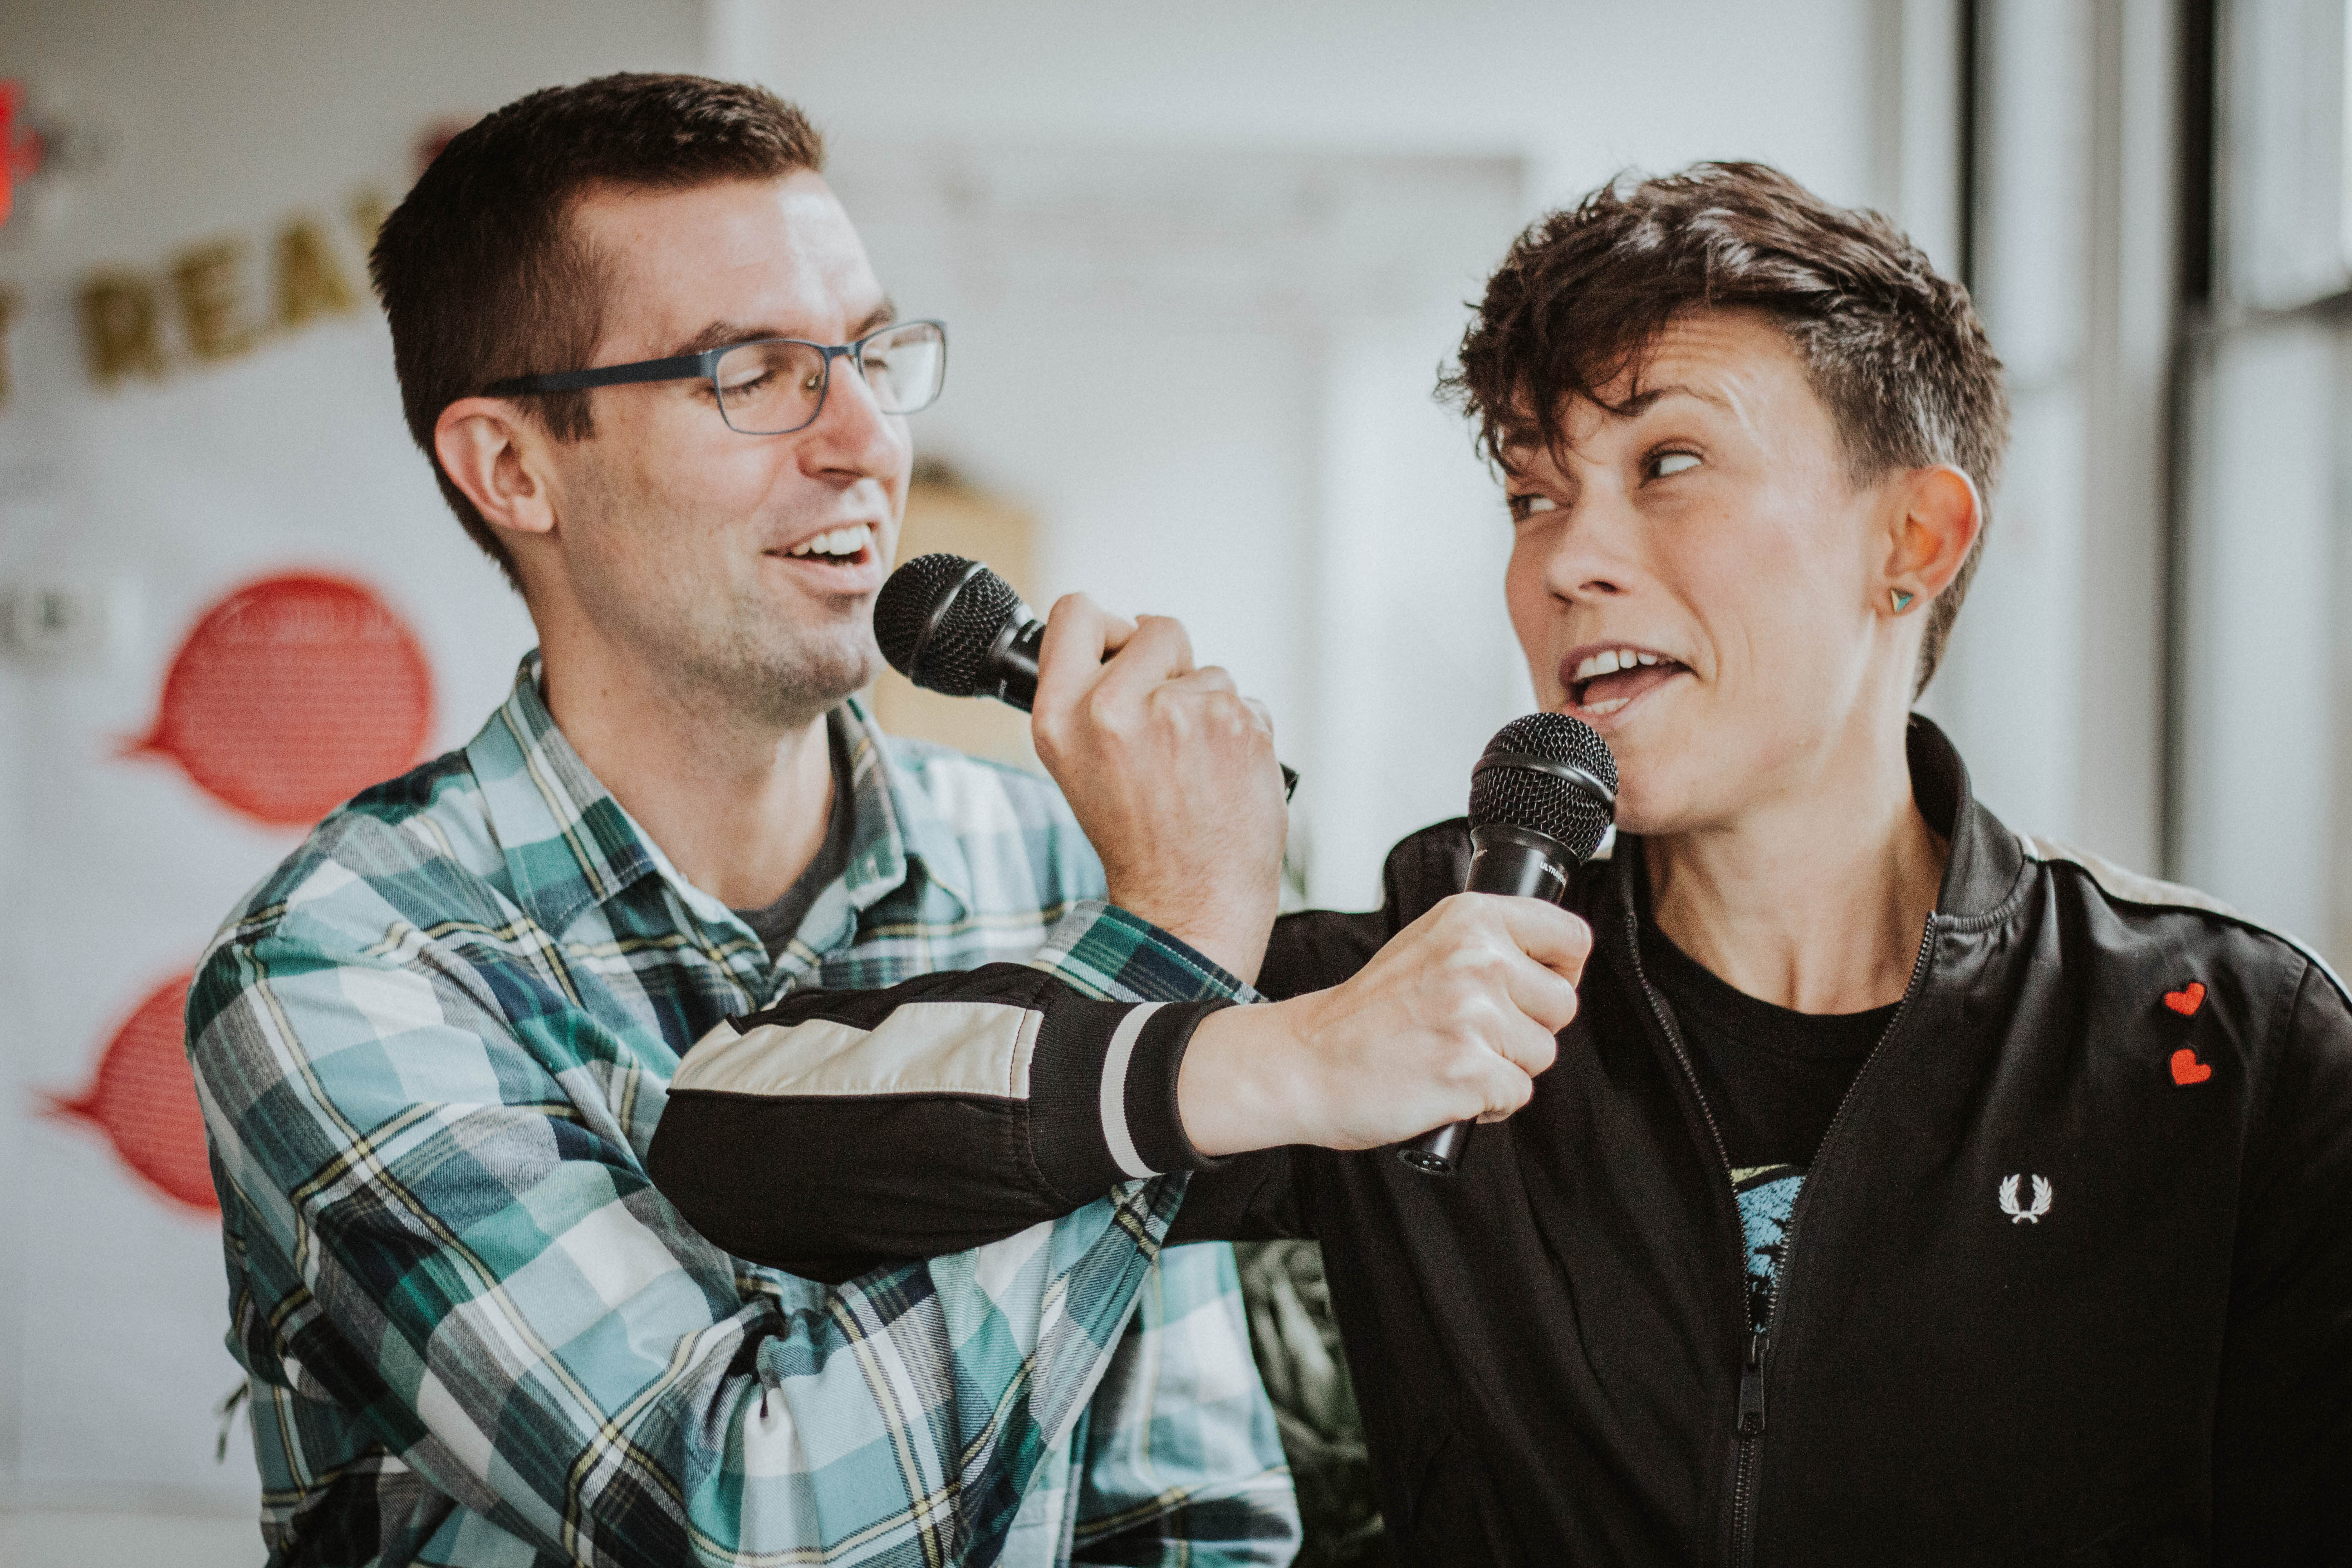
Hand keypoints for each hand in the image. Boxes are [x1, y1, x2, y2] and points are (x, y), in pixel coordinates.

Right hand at [1031, 594, 1287, 983]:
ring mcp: (1182, 712)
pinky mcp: (1237, 722)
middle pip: (1157, 628)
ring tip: (1193, 767)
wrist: (1190, 901)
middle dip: (1168, 665)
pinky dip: (1239, 731)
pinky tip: (1223, 774)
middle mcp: (1116, 708)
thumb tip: (1126, 631)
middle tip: (1165, 724)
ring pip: (1207, 671)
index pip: (1076, 613)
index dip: (1106, 626)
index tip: (1121, 648)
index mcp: (1062, 717)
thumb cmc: (1137, 839)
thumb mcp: (1076, 765)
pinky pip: (1244, 700)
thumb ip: (1087, 696)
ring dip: (1206, 707)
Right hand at [1176, 893, 1590, 1154]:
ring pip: (1542, 1053)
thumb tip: (1553, 964)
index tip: (1533, 989)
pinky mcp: (1469, 1070)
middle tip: (1472, 1032)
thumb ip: (1487, 944)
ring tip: (1452, 1057)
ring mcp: (1474, 1014)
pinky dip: (1487, 1103)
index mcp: (1471, 919)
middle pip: (1562, 1004)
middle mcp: (1477, 958)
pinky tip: (1447, 1087)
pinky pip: (1517, 1094)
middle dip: (1528, 1028)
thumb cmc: (1366, 1014)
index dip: (1561, 971)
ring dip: (1505, 1067)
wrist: (1305, 1061)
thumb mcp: (1427, 945)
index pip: (1571, 936)